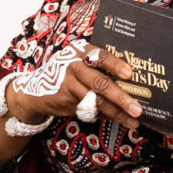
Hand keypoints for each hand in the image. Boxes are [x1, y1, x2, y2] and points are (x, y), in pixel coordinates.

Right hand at [6, 51, 144, 131]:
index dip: (115, 65)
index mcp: (80, 52)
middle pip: (100, 83)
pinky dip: (105, 116)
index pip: (100, 56)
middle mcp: (73, 66)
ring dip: (116, 113)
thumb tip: (131, 82)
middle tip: (137, 109)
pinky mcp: (66, 101)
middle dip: (121, 97)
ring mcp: (68, 85)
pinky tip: (117, 119)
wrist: (34, 89)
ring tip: (132, 121)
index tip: (129, 74)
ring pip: (96, 101)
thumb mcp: (79, 63)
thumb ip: (99, 68)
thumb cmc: (66, 73)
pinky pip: (90, 110)